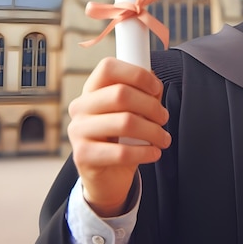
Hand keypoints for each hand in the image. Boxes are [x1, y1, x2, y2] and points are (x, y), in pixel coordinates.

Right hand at [68, 57, 170, 216]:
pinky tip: (154, 153)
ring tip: (163, 138)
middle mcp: (81, 107)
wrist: (108, 176)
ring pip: (125, 122)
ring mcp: (78, 131)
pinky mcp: (83, 155)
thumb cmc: (123, 138)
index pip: (108, 67)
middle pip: (121, 94)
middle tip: (164, 118)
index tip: (156, 88)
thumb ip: (144, 94)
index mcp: (92, 90)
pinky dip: (145, 152)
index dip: (137, 74)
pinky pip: (121, 152)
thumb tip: (155, 83)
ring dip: (153, 131)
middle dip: (151, 106)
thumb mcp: (134, 111)